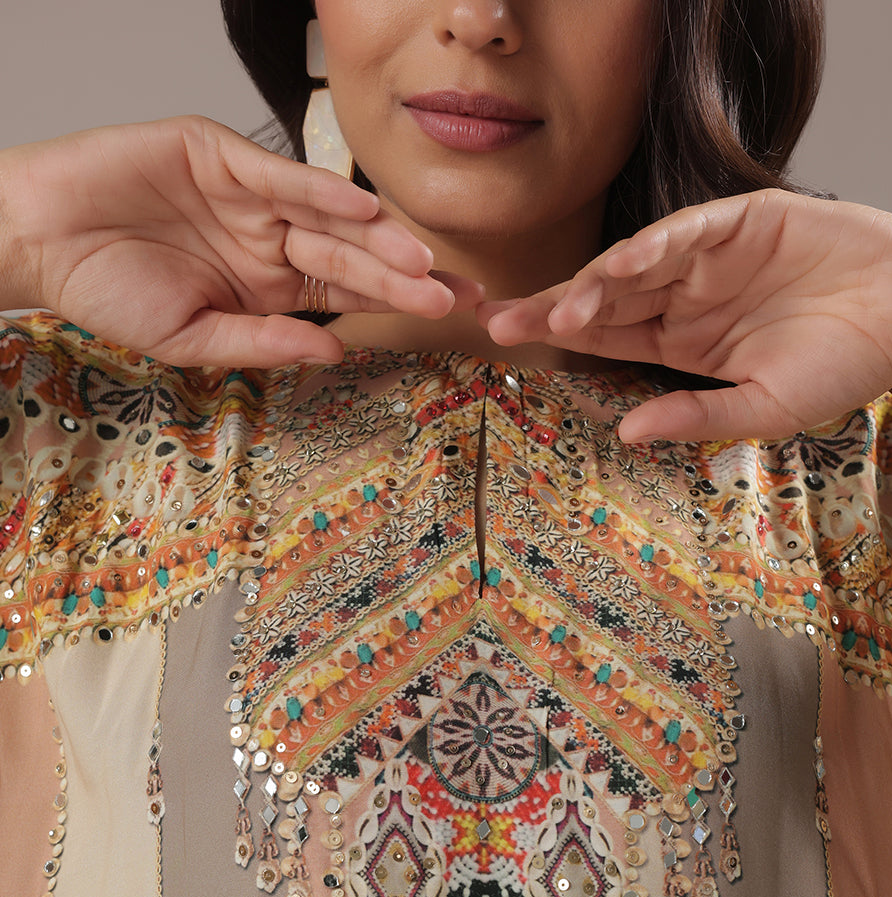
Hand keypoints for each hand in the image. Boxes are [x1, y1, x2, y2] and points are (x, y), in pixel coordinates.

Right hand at [0, 117, 481, 366]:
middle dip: (403, 274)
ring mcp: (247, 194)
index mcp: (269, 284)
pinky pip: (278, 175)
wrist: (41, 240)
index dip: (396, 301)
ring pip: (325, 215)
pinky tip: (363, 208)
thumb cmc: (107, 292)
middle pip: (350, 254)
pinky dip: (318, 188)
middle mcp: (268, 237)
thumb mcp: (193, 338)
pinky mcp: (217, 153)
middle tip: (454, 293)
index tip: (445, 315)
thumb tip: (334, 354)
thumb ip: (264, 344)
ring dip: (374, 236)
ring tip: (420, 261)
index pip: (346, 290)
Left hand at [480, 190, 891, 442]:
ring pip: (635, 264)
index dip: (555, 334)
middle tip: (498, 320)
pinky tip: (623, 266)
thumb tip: (630, 432)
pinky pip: (689, 231)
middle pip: (603, 298)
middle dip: (551, 306)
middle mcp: (683, 296)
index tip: (505, 341)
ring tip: (558, 311)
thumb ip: (696, 417)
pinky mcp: (741, 220)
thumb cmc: (838, 369)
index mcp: (679, 341)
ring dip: (596, 285)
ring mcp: (708, 257)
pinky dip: (656, 245)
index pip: (604, 336)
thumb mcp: (763, 409)